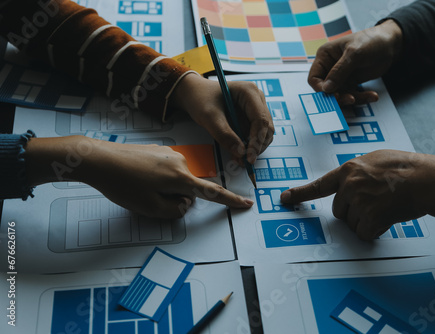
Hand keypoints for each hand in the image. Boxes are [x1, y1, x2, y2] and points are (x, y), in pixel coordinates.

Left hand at [25, 136, 253, 218]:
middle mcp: (180, 162)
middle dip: (176, 199)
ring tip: (138, 188)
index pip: (212, 192)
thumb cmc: (123, 185)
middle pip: (189, 189)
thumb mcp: (150, 208)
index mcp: (181, 177)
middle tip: (148, 200)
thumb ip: (175, 210)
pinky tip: (137, 177)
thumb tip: (185, 202)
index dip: (231, 200)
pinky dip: (157, 179)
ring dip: (165, 189)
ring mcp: (169, 153)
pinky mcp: (158, 150)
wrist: (98, 158)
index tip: (247, 203)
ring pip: (177, 180)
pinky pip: (166, 171)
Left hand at [170, 73, 273, 163]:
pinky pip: (254, 135)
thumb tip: (241, 153)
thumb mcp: (209, 116)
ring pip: (263, 134)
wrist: (194, 94)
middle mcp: (257, 99)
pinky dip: (248, 146)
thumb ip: (224, 134)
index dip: (257, 140)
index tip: (249, 157)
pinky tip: (237, 153)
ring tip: (239, 159)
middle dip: (256, 146)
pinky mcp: (251, 118)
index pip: (261, 120)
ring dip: (253, 148)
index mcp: (250, 92)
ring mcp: (255, 109)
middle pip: (266, 128)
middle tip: (244, 161)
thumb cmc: (200, 98)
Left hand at [281, 150, 434, 239]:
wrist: (427, 178)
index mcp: (349, 169)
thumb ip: (356, 172)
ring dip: (366, 221)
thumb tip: (346, 185)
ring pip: (352, 223)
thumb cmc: (405, 168)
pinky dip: (375, 231)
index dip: (300, 193)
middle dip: (353, 212)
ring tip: (385, 206)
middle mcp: (350, 185)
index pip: (320, 185)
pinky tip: (388, 218)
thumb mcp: (375, 160)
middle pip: (339, 211)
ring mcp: (360, 201)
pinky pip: (364, 233)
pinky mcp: (371, 216)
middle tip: (375, 203)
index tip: (283, 199)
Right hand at [308, 20, 402, 104]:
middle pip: (326, 90)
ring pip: (340, 95)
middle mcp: (330, 68)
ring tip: (369, 96)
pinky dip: (362, 97)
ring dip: (353, 98)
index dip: (320, 88)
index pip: (314, 78)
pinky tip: (372, 95)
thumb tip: (326, 88)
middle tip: (351, 99)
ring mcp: (341, 77)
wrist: (391, 43)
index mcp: (325, 56)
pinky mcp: (352, 83)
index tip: (333, 94)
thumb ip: (339, 71)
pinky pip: (352, 95)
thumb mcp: (354, 54)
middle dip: (338, 97)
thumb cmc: (371, 41)